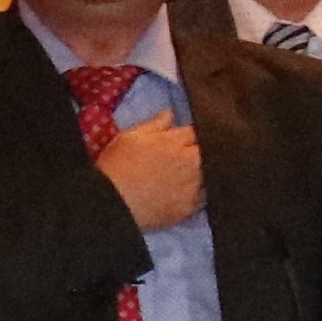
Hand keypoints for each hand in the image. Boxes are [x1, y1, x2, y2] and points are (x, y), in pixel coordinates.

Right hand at [96, 113, 203, 233]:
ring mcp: (193, 186)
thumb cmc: (117, 165)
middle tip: (185, 158)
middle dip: (198, 152)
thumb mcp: (131, 136)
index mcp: (176, 142)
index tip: (184, 141)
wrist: (112, 202)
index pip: (194, 133)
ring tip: (187, 176)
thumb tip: (171, 113)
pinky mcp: (190, 206)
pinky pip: (205, 196)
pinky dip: (202, 192)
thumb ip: (155, 124)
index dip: (189, 136)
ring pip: (210, 173)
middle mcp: (190, 163)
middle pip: (206, 152)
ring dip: (203, 171)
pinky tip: (190, 192)